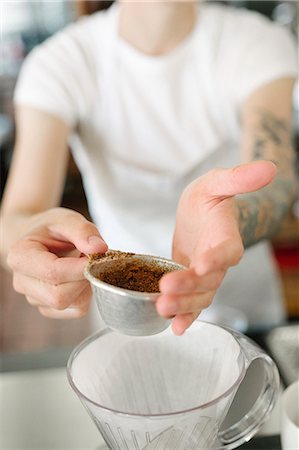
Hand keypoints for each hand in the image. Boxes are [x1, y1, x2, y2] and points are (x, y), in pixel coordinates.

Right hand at [7, 208, 106, 317]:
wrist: (40, 239)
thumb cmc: (51, 229)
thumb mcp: (67, 219)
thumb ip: (83, 231)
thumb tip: (100, 249)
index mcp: (20, 257)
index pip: (53, 273)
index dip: (79, 268)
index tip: (96, 256)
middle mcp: (22, 282)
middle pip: (60, 296)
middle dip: (83, 279)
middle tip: (89, 258)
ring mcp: (35, 298)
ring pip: (72, 304)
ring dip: (87, 285)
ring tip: (82, 264)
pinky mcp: (49, 308)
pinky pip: (78, 309)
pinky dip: (86, 294)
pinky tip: (80, 276)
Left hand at [156, 161, 276, 334]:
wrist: (200, 215)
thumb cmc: (208, 199)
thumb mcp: (216, 182)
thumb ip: (237, 178)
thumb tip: (268, 168)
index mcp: (226, 237)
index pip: (226, 251)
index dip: (216, 259)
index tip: (202, 264)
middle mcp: (218, 260)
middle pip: (209, 280)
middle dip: (188, 287)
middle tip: (165, 291)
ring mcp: (206, 274)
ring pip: (200, 296)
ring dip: (183, 305)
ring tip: (162, 309)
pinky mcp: (191, 281)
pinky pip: (191, 301)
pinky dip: (185, 315)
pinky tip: (173, 326)